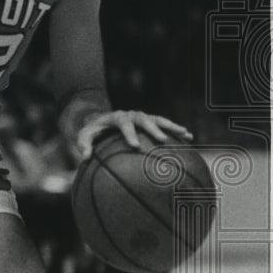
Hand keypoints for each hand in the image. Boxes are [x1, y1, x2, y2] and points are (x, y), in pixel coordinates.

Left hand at [77, 110, 192, 158]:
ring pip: (159, 119)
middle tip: (162, 139)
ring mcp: (143, 117)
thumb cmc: (93, 130)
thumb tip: (85, 157)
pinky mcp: (150, 122)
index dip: (129, 134)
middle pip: (144, 119)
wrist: (102, 119)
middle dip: (153, 129)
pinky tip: (189, 138)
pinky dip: (176, 130)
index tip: (135, 145)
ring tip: (185, 134)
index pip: (124, 124)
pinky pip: (165, 125)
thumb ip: (83, 144)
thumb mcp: (84, 135)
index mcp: (117, 117)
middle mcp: (132, 115)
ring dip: (172, 126)